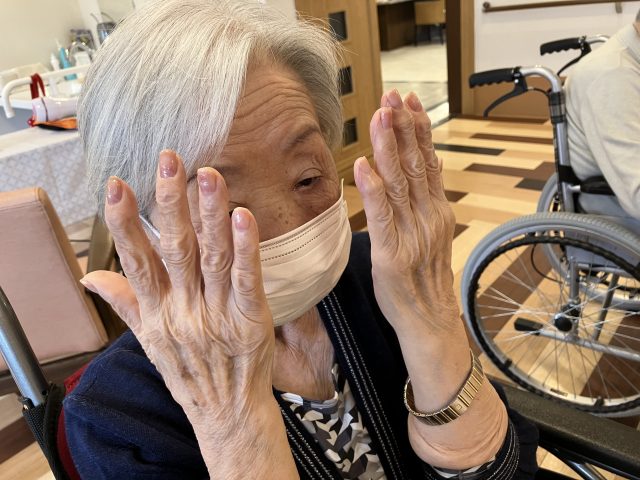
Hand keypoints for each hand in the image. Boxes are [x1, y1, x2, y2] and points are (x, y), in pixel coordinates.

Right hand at [81, 151, 296, 476]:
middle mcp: (184, 309)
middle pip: (175, 250)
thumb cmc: (190, 372)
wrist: (227, 412)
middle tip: (169, 160)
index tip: (117, 186)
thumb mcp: (149, 341)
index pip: (136, 260)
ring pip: (212, 258)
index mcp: (158, 311)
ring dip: (210, 215)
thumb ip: (125, 302)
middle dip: (170, 203)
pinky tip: (244, 218)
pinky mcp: (250, 320)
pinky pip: (247, 281)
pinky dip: (245, 250)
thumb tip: (90, 276)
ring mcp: (218, 314)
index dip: (125, 223)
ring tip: (208, 176)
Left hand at [354, 90, 456, 334]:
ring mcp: (412, 234)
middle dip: (403, 127)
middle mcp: (428, 217)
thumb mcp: (431, 234)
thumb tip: (421, 168)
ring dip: (389, 147)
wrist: (429, 319)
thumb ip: (424, 202)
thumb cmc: (424, 277)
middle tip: (393, 95)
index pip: (427, 162)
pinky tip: (363, 166)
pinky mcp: (392, 253)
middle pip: (415, 165)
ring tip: (380, 116)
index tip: (408, 102)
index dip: (418, 130)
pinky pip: (382, 217)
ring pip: (399, 183)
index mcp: (436, 210)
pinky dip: (373, 190)